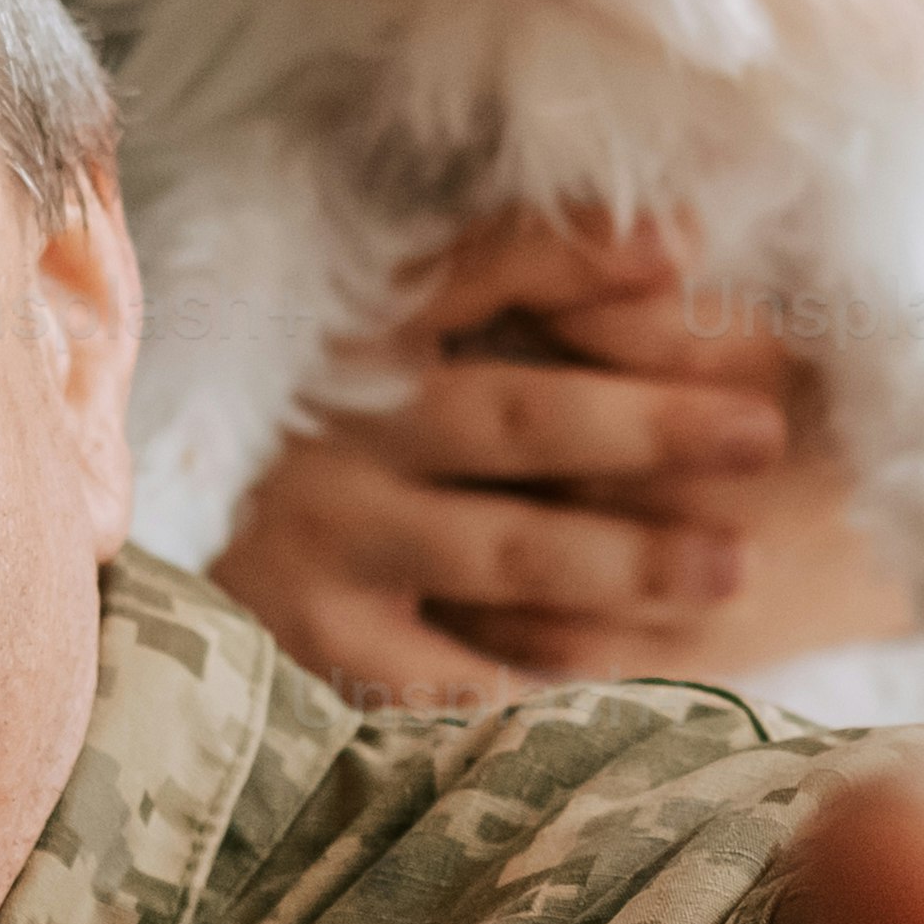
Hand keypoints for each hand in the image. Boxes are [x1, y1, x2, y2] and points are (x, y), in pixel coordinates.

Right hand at [204, 215, 919, 700]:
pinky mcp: (319, 643)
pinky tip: (622, 684)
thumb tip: (679, 240)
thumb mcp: (389, 317)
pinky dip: (537, 682)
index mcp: (367, 325)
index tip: (691, 260)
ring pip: (507, 548)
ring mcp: (330, 538)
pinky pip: (450, 674)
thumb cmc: (323, 416)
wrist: (161, 535)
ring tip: (730, 567)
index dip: (585, 265)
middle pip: (521, 415)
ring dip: (628, 559)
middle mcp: (347, 425)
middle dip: (649, 427)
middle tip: (762, 433)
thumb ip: (522, 267)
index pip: (488, 273)